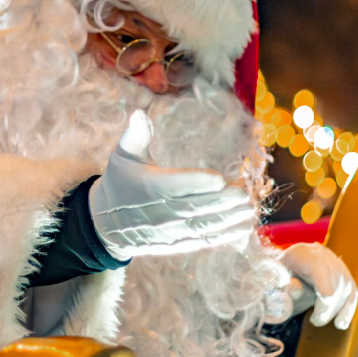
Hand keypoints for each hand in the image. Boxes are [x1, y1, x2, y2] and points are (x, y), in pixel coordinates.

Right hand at [89, 110, 255, 259]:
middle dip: (221, 201)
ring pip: (202, 226)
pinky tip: (243, 227)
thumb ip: (135, 135)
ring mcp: (169, 231)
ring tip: (249, 209)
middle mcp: (159, 212)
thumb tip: (139, 113)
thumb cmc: (120, 180)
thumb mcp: (122, 155)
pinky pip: (202, 240)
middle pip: (194, 208)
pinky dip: (224, 236)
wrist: (107, 223)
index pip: (174, 185)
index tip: (219, 178)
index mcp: (148, 187)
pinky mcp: (176, 243)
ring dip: (228, 219)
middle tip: (244, 192)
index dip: (196, 183)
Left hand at [279, 243, 357, 329]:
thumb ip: (282, 283)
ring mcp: (337, 265)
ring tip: (319, 320)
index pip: (318, 265)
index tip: (327, 297)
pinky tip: (340, 323)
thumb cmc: (281, 274)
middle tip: (315, 320)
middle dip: (327, 306)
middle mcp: (324, 256)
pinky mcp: (346, 277)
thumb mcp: (275, 277)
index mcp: (304, 254)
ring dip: (336, 310)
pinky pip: (352, 294)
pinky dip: (348, 310)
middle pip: (334, 281)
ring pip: (346, 289)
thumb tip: (295, 289)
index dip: (324, 281)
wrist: (291, 265)